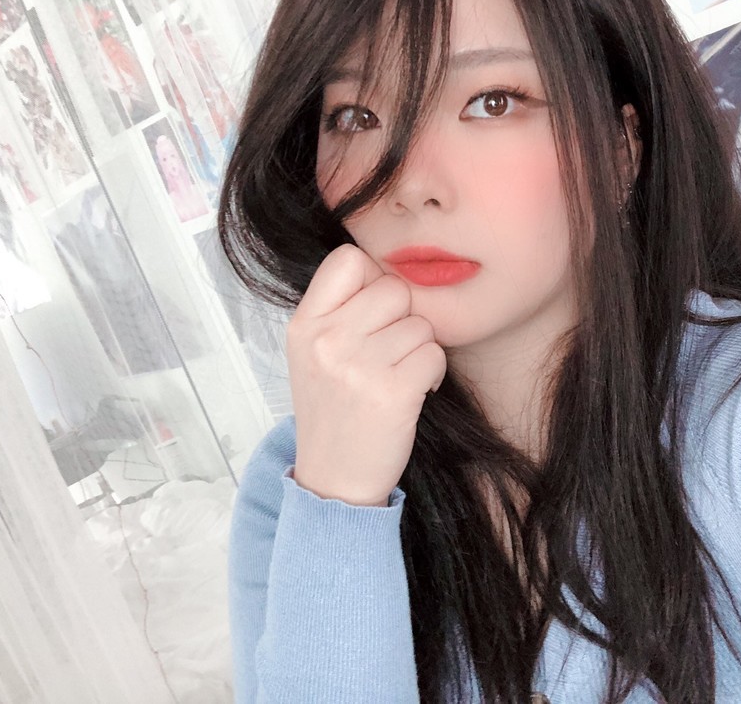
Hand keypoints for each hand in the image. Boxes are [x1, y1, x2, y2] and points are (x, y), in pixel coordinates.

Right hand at [286, 244, 446, 505]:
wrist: (334, 479)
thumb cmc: (332, 410)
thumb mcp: (313, 353)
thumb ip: (340, 309)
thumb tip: (384, 269)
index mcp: (305, 324)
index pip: (349, 259)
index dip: (372, 279)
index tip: (372, 312)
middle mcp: (327, 341)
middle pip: (395, 289)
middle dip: (403, 318)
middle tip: (388, 351)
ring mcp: (359, 367)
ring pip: (421, 324)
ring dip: (419, 349)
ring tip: (396, 376)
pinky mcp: (394, 393)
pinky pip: (435, 354)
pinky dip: (433, 373)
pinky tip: (414, 391)